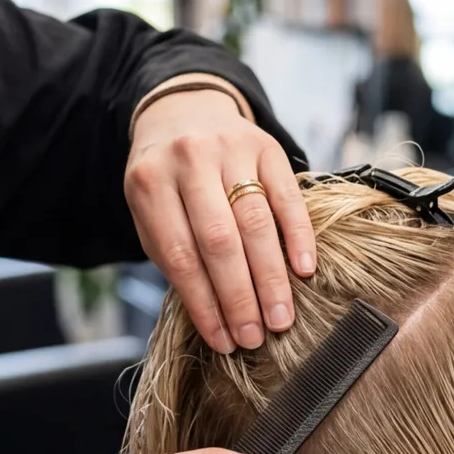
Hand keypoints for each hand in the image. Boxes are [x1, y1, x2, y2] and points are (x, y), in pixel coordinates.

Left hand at [125, 83, 315, 352]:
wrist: (184, 112)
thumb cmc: (167, 180)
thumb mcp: (150, 212)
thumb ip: (173, 254)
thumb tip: (213, 316)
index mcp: (149, 182)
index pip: (180, 254)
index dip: (203, 303)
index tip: (223, 341)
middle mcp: (189, 160)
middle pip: (219, 240)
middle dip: (239, 296)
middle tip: (256, 336)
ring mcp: (230, 149)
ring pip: (256, 222)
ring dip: (271, 277)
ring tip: (281, 318)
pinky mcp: (267, 146)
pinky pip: (287, 196)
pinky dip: (298, 235)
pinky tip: (305, 270)